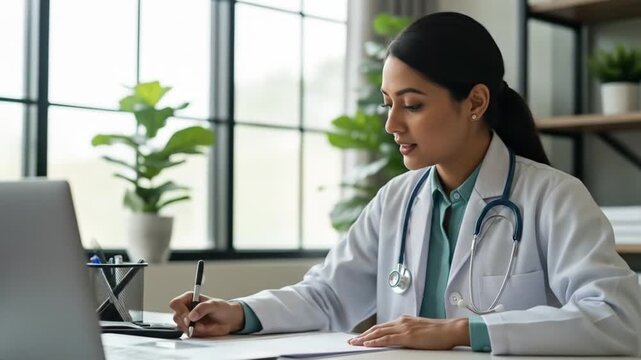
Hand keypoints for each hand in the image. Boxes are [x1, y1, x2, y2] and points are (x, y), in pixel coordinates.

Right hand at [169, 292, 244, 336]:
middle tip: (199, 325)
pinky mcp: (190, 329)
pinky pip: (188, 334)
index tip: (189, 319)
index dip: (180, 311)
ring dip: (194, 329)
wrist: (229, 320)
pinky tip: (206, 329)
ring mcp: (187, 320)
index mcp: (189, 298)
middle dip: (188, 323)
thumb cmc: (222, 309)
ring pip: (181, 327)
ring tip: (206, 326)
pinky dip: (197, 333)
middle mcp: (186, 309)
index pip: (175, 303)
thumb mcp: (214, 305)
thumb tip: (191, 316)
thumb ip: (202, 308)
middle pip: (176, 317)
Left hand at [348, 316, 468, 349]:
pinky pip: (387, 339)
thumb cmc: (440, 333)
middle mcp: (402, 322)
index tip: (361, 337)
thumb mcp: (420, 331)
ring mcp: (404, 328)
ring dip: (365, 338)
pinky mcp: (408, 336)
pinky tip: (368, 344)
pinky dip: (376, 341)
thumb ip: (408, 334)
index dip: (370, 332)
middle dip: (363, 335)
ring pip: (379, 333)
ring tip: (355, 343)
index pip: (382, 326)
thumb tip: (400, 341)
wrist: (451, 330)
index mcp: (404, 321)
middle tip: (352, 341)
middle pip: (377, 328)